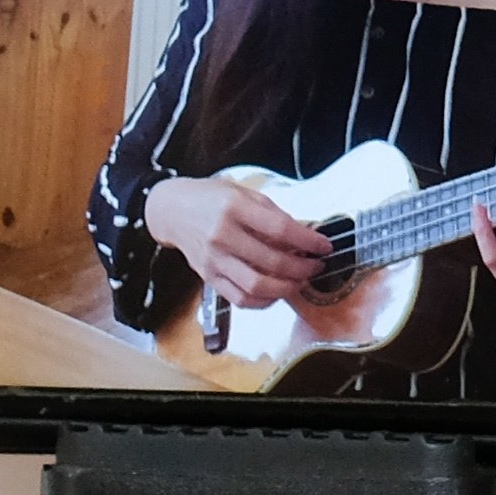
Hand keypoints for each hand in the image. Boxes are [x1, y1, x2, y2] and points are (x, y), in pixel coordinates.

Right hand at [142, 175, 338, 307]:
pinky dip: (264, 301)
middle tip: (316, 266)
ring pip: (257, 285)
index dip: (308, 241)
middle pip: (272, 261)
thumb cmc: (210, 198)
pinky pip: (240, 299)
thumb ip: (272, 214)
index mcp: (234, 208)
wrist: (171, 210)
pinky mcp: (208, 277)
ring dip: (286, 288)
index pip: (280, 229)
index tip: (324, 246)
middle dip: (302, 267)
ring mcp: (214, 259)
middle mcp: (222, 235)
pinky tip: (277, 293)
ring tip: (300, 281)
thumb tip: (304, 235)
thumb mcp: (243, 193)